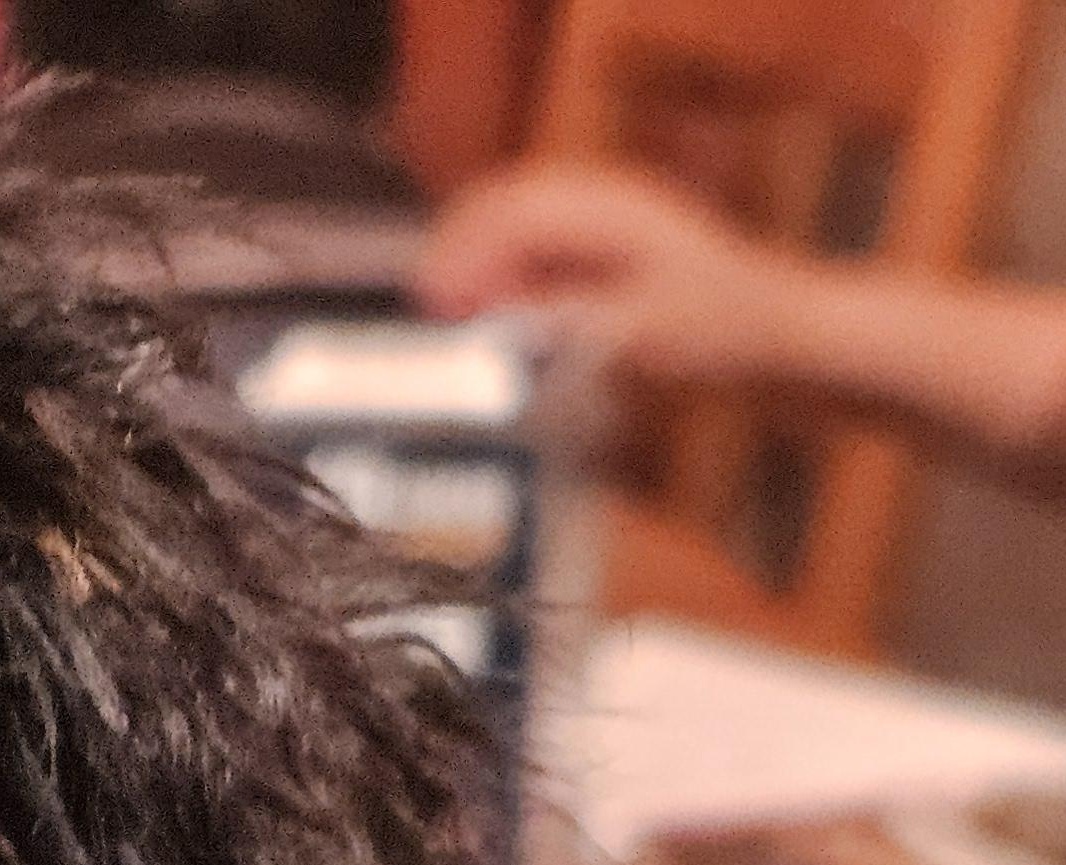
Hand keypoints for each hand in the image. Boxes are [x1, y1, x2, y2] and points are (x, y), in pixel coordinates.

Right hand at [414, 161, 812, 391]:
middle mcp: (602, 199)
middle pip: (503, 203)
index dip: (464, 252)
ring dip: (477, 258)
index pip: (515, 212)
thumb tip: (501, 317)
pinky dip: (503, 267)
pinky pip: (534, 240)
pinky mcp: (600, 238)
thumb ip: (566, 319)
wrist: (769, 317)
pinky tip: (495, 304)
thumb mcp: (640, 330)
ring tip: (456, 309)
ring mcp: (601, 214)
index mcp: (610, 211)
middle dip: (459, 250)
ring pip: (512, 218)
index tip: (434, 297)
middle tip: (432, 306)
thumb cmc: (717, 324)